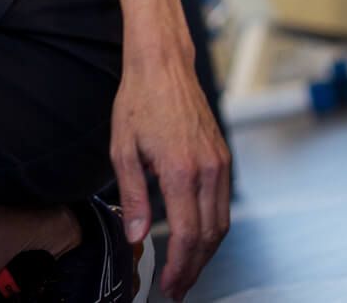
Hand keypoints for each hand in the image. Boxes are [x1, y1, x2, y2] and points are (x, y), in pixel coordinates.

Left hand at [108, 55, 229, 300]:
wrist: (164, 65)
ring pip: (221, 223)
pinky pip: (223, 203)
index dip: (180, 266)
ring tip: (186, 270)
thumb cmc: (139, 101)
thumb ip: (133, 196)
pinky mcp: (223, 157)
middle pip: (209, 236)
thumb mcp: (123, 148)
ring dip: (206, 252)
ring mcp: (220, 163)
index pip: (187, 234)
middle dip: (194, 267)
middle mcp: (208, 169)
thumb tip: (138, 235)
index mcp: (180, 170)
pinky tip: (196, 238)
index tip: (170, 284)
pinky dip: (213, 228)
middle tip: (177, 286)